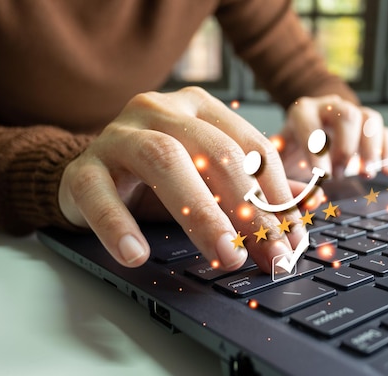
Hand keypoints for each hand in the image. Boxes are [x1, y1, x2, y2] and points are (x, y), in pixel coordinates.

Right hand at [58, 87, 307, 271]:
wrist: (88, 176)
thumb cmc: (154, 180)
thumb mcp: (207, 180)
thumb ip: (252, 188)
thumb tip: (305, 203)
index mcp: (199, 108)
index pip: (251, 146)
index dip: (277, 194)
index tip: (292, 240)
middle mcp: (160, 110)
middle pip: (215, 152)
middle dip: (248, 207)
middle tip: (268, 254)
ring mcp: (119, 135)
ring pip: (164, 161)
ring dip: (200, 213)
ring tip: (223, 255)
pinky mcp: (83, 167)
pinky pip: (98, 193)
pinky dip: (118, 225)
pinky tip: (137, 255)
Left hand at [279, 95, 387, 179]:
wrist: (306, 126)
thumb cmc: (290, 146)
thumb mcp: (278, 157)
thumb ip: (283, 178)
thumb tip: (306, 198)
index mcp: (302, 112)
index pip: (310, 126)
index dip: (317, 151)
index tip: (323, 176)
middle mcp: (329, 106)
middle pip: (347, 116)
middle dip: (345, 149)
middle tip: (338, 176)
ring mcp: (352, 111)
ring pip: (370, 119)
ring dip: (371, 148)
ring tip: (367, 174)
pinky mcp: (368, 124)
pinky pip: (384, 131)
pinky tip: (387, 171)